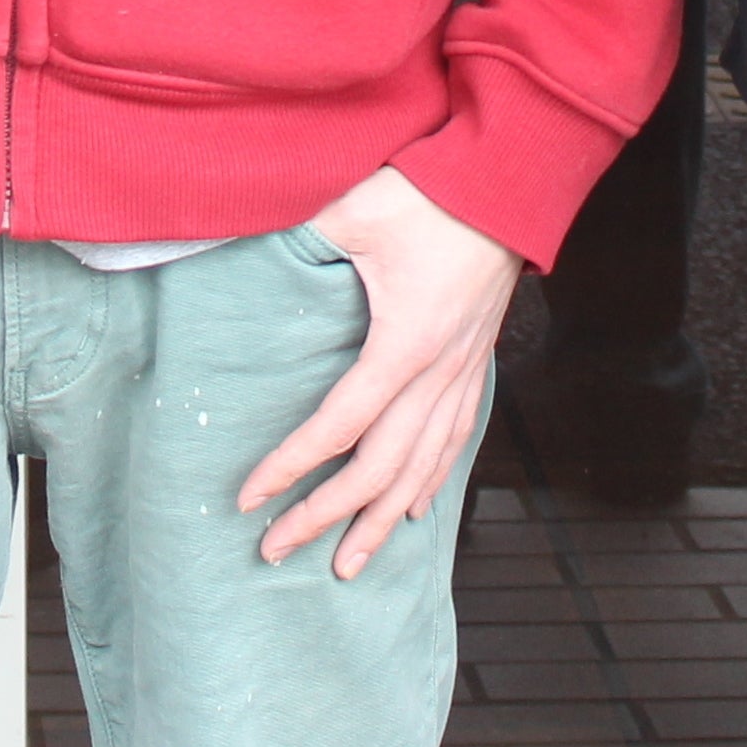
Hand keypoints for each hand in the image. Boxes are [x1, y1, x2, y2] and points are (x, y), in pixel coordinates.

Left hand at [237, 168, 517, 579]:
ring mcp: (463, 371)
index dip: (291, 468)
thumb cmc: (431, 191)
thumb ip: (300, 233)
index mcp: (404, 343)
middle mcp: (438, 372)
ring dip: (382, 521)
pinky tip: (416, 509)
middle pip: (378, 469)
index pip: (337, 427)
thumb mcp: (355, 208)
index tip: (249, 499)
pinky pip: (455, 438)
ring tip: (348, 564)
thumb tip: (239, 232)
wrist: (508, 182)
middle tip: (277, 550)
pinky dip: (431, 481)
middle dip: (326, 516)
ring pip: (423, 468)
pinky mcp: (476, 360)